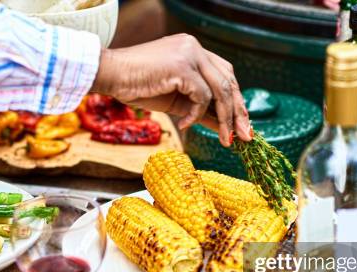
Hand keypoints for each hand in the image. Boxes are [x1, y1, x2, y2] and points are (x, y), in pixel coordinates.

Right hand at [91, 34, 251, 146]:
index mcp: (194, 51)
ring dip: (224, 118)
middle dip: (238, 111)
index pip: (225, 75)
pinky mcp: (183, 66)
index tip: (241, 123)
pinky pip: (201, 97)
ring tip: (225, 139)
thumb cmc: (136, 86)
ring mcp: (190, 54)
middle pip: (228, 81)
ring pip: (220, 90)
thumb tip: (223, 127)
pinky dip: (196, 115)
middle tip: (246, 136)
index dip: (235, 100)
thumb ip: (199, 108)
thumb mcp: (176, 100)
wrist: (110, 76)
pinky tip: (184, 124)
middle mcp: (195, 48)